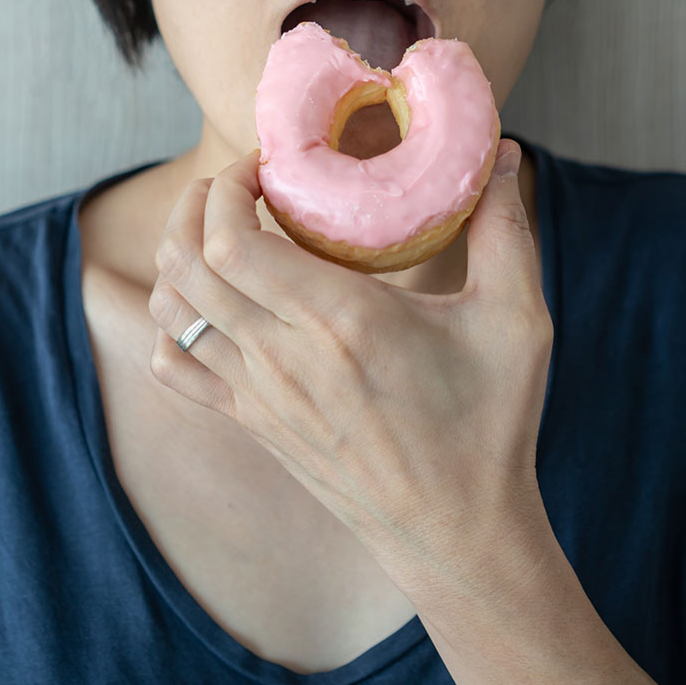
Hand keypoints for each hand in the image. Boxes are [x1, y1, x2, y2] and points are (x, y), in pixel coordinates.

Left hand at [148, 140, 553, 587]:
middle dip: (193, 207)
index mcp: (340, 321)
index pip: (230, 240)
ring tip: (216, 234)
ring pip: (169, 311)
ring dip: (177, 259)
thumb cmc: (489, 427)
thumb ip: (505, 227)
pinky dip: (169, 326)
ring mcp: (257, 397)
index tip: (263, 167)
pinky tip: (209, 305)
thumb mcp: (516, 321)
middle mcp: (282, 358)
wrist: (456, 533)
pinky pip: (173, 369)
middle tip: (234, 187)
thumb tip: (500, 151)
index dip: (225, 188)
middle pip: (184, 264)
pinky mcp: (252, 425)